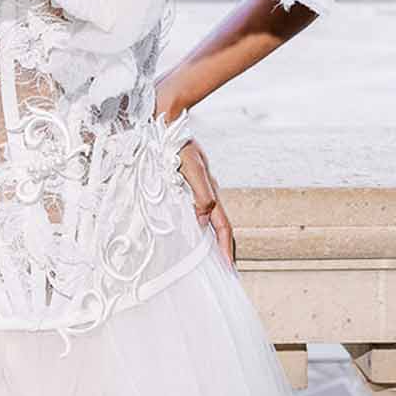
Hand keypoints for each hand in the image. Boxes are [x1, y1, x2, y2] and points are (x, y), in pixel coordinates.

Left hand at [177, 135, 235, 269]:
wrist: (167, 124)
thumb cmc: (177, 145)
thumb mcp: (191, 169)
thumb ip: (200, 193)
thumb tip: (203, 220)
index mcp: (211, 193)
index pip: (223, 228)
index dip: (225, 249)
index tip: (228, 269)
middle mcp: (206, 194)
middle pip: (220, 228)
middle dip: (224, 250)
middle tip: (226, 272)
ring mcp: (197, 191)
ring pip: (210, 222)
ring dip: (212, 241)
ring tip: (213, 261)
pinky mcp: (186, 187)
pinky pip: (197, 214)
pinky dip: (200, 230)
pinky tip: (194, 236)